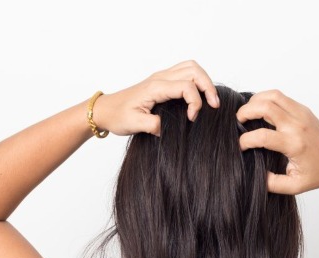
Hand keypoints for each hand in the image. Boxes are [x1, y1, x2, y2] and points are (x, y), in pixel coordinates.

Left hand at [92, 60, 219, 136]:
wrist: (105, 110)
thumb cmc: (117, 115)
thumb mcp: (134, 124)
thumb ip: (153, 125)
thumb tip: (170, 128)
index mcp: (155, 87)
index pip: (187, 86)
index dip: (195, 103)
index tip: (192, 119)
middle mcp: (160, 78)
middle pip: (194, 70)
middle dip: (208, 86)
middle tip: (213, 105)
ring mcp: (162, 77)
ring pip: (191, 68)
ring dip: (204, 81)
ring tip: (209, 100)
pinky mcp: (162, 82)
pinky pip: (185, 73)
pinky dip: (197, 82)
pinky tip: (197, 98)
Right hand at [236, 90, 318, 194]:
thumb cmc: (318, 173)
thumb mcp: (295, 186)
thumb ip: (272, 184)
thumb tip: (255, 175)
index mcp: (294, 144)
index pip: (262, 136)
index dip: (245, 140)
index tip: (240, 146)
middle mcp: (297, 126)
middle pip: (265, 107)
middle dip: (245, 112)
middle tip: (238, 122)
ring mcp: (301, 114)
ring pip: (272, 96)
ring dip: (255, 101)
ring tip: (247, 113)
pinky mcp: (302, 109)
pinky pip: (280, 96)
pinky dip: (265, 99)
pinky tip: (259, 110)